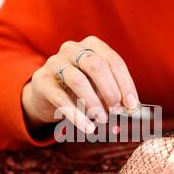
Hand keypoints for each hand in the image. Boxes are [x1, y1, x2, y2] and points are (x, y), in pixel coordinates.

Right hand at [21, 36, 138, 133]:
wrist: (48, 97)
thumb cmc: (81, 90)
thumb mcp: (100, 89)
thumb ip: (116, 95)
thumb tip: (131, 108)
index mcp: (92, 46)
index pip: (113, 61)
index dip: (125, 84)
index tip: (132, 105)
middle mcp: (72, 49)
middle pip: (96, 66)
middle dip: (110, 90)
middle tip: (117, 111)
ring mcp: (54, 62)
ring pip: (78, 81)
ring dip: (93, 103)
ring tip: (102, 119)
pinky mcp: (41, 80)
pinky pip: (60, 98)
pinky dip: (76, 115)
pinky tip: (87, 127)